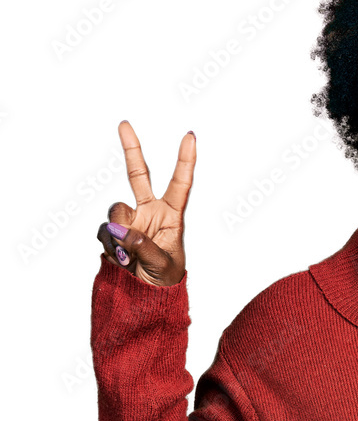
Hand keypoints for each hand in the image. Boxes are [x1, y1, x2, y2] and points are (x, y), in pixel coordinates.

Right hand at [96, 121, 195, 286]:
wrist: (147, 297)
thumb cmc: (166, 279)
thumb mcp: (164, 265)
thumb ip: (144, 246)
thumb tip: (121, 229)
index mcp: (172, 215)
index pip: (180, 184)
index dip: (185, 160)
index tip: (190, 136)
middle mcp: (149, 212)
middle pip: (139, 175)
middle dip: (131, 149)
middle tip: (124, 124)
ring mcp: (130, 221)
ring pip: (116, 212)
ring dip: (119, 233)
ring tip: (130, 258)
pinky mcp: (113, 234)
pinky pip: (104, 232)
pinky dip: (110, 246)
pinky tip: (121, 261)